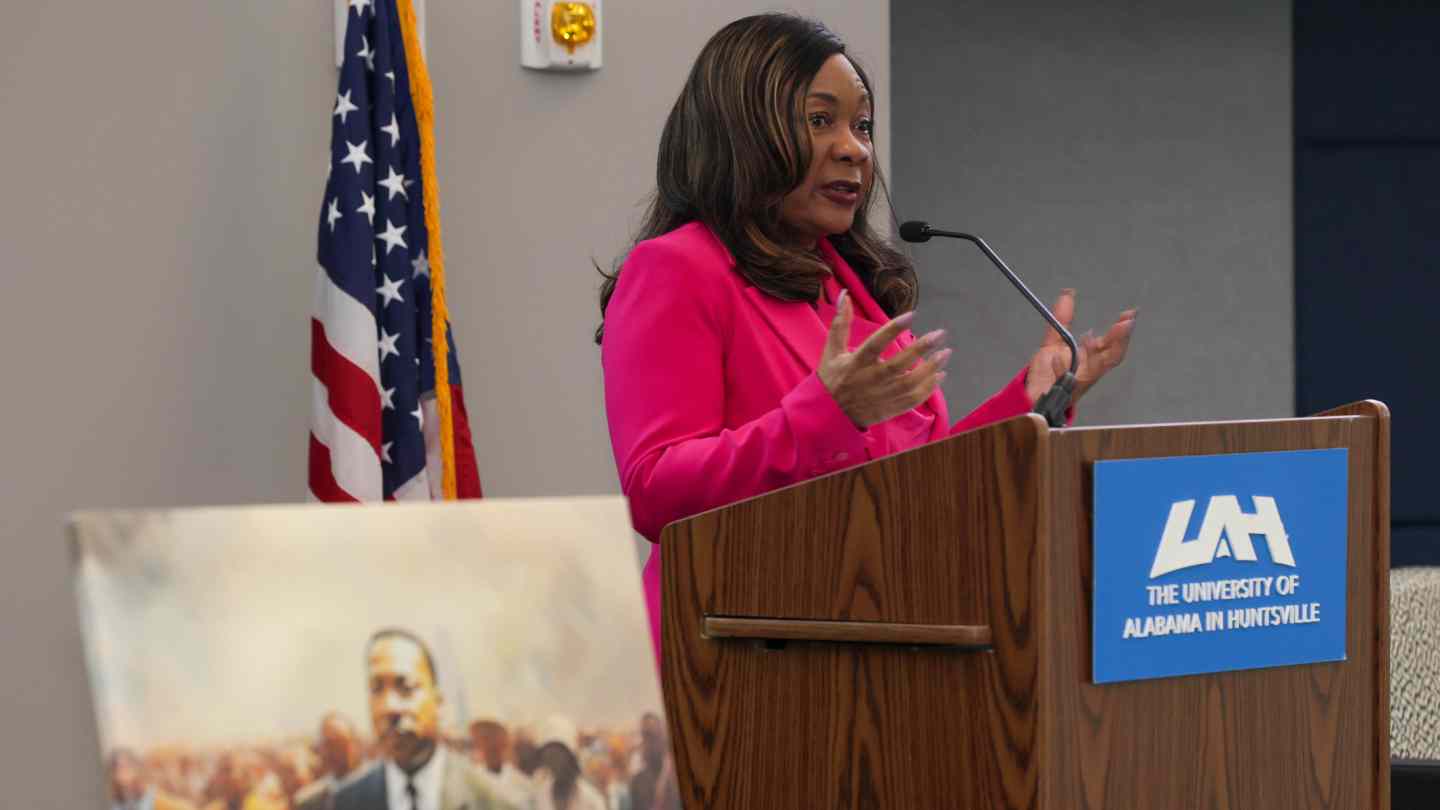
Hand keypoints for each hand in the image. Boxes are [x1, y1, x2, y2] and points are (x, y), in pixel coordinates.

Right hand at [818, 291, 951, 427]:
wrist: (830, 415)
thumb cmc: (832, 378)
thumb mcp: (832, 350)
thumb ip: (840, 323)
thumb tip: (844, 295)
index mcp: (856, 363)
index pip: (876, 344)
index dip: (893, 329)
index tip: (912, 314)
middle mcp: (870, 380)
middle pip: (899, 364)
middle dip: (921, 349)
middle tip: (940, 334)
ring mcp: (882, 396)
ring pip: (910, 383)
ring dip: (931, 368)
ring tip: (945, 353)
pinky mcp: (890, 409)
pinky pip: (913, 399)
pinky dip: (929, 388)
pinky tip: (940, 374)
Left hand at [1025, 289, 1136, 405]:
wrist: (1031, 395)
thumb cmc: (1048, 373)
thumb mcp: (1054, 341)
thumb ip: (1062, 319)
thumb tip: (1068, 293)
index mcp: (1090, 358)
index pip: (1112, 343)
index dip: (1122, 330)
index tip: (1129, 314)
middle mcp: (1089, 371)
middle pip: (1111, 357)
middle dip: (1120, 340)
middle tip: (1125, 323)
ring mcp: (1077, 382)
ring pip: (1094, 370)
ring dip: (1095, 354)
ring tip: (1091, 337)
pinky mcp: (1061, 391)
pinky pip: (1065, 382)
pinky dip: (1062, 369)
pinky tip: (1056, 359)